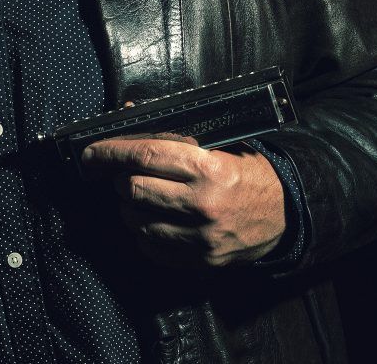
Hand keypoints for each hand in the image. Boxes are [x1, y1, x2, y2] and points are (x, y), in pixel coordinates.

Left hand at [80, 134, 285, 266]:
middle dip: (120, 179)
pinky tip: (155, 218)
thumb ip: (171, 132)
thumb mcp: (217, 142)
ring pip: (136, 220)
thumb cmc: (247, 171)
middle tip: (123, 173)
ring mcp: (201, 237)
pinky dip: (144, 231)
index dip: (110, 152)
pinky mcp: (201, 260)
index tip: (90, 153)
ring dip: (130, 206)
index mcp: (206, 167)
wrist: (286, 213)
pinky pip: (151, 247)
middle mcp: (202, 204)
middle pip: (133, 190)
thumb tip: (126, 115)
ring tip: (142, 195)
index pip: (144, 156)